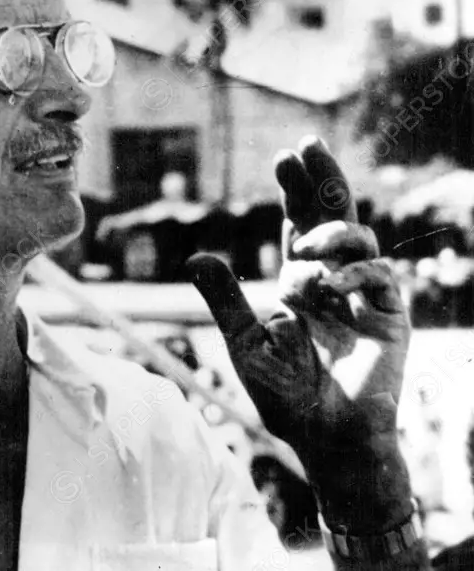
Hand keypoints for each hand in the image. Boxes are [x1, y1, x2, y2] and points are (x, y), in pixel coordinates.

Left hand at [187, 136, 412, 527]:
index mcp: (300, 283)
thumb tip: (195, 257)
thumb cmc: (284, 397)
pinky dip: (355, 273)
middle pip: (332, 218)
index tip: (284, 158)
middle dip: (320, 182)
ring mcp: (364, 298)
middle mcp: (333, 282)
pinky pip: (380, 278)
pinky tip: (330, 284)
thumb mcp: (245, 342)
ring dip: (332, 232)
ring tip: (306, 246)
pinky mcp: (391, 319)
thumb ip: (225, 299)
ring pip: (359, 239)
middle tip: (306, 146)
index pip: (297, 226)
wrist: (324, 439)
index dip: (293, 193)